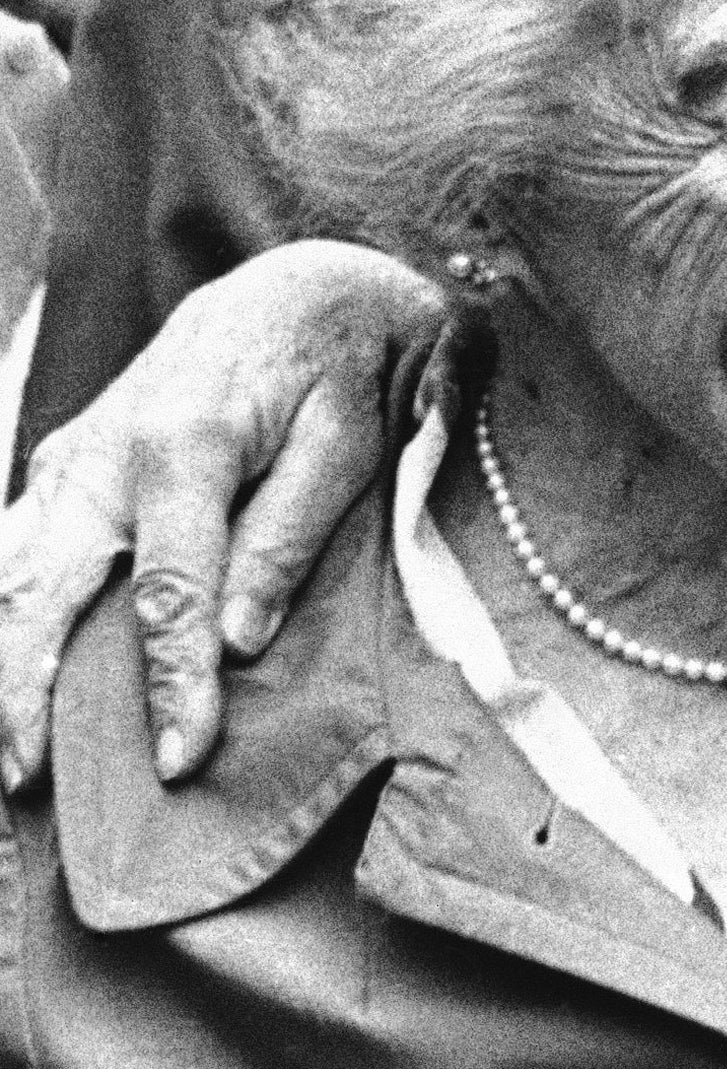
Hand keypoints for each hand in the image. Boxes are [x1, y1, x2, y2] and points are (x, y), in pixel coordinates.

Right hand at [0, 242, 448, 789]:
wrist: (299, 285)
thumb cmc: (342, 363)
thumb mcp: (350, 438)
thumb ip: (290, 534)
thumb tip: (240, 640)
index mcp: (184, 443)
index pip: (167, 592)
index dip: (171, 683)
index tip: (180, 761)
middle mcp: (105, 450)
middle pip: (41, 587)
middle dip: (23, 693)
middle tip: (29, 784)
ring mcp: (71, 455)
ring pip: (6, 574)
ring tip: (9, 760)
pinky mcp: (65, 465)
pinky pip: (14, 553)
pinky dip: (4, 622)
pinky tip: (11, 687)